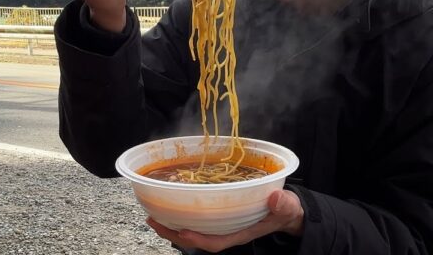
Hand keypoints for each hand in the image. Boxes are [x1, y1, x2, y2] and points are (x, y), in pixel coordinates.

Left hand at [146, 190, 303, 252]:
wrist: (286, 211)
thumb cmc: (285, 210)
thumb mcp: (287, 207)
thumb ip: (283, 205)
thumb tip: (275, 199)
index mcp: (241, 232)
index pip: (215, 241)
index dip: (197, 238)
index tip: (181, 231)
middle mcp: (227, 231)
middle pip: (196, 238)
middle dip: (173, 233)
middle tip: (152, 220)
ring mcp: (222, 224)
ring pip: (193, 229)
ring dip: (172, 224)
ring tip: (152, 214)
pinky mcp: (219, 216)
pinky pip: (196, 218)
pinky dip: (181, 213)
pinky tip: (169, 205)